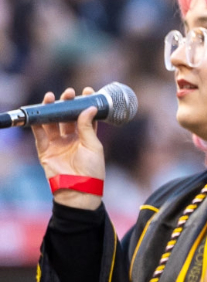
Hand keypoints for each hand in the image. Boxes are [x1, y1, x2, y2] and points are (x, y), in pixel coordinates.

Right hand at [31, 88, 106, 209]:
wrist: (78, 189)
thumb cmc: (92, 170)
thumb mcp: (93, 146)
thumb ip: (87, 127)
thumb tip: (89, 107)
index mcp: (87, 138)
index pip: (85, 117)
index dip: (85, 105)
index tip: (87, 92)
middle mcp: (71, 139)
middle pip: (67, 117)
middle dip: (67, 104)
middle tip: (68, 93)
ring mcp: (57, 144)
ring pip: (52, 123)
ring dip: (51, 110)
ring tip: (51, 97)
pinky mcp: (45, 150)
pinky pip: (39, 134)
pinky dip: (38, 123)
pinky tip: (39, 112)